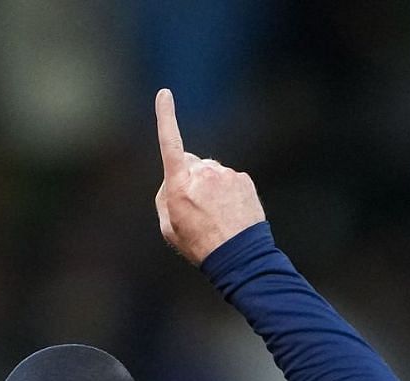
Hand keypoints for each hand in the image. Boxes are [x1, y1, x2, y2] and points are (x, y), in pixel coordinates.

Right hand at [153, 88, 266, 263]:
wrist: (240, 257)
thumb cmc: (199, 244)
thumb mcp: (168, 226)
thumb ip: (165, 196)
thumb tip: (175, 179)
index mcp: (180, 183)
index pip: (170, 142)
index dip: (166, 117)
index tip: (165, 94)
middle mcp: (204, 172)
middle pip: (191, 164)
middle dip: (190, 178)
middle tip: (196, 209)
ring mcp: (226, 175)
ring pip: (212, 173)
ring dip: (211, 187)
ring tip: (216, 215)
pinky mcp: (244, 180)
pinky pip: (229, 180)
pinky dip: (228, 192)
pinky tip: (230, 212)